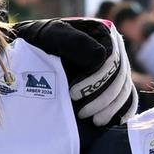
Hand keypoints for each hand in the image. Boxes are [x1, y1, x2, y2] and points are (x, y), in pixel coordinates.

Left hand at [13, 18, 135, 126]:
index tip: (73, 94)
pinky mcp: (113, 85)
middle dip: (104, 98)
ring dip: (112, 108)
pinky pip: (128, 99)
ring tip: (95, 121)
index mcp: (101, 32)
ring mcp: (114, 68)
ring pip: (125, 89)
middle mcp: (112, 49)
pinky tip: (109, 122)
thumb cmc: (36, 42)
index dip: (97, 78)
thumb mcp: (49, 35)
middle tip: (83, 114)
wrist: (26, 57)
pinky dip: (122, 112)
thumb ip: (72, 41)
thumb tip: (101, 55)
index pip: (111, 57)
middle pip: (120, 76)